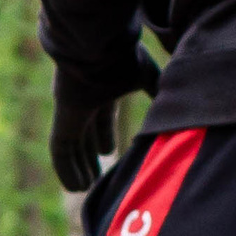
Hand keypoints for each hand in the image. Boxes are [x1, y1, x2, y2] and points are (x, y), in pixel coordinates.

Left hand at [48, 47, 162, 192]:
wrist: (98, 46)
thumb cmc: (122, 57)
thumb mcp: (146, 75)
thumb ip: (156, 90)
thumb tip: (175, 104)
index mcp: (102, 89)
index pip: (101, 119)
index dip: (105, 137)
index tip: (109, 153)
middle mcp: (84, 101)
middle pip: (85, 135)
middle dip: (89, 156)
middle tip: (96, 177)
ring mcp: (70, 111)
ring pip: (72, 146)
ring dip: (79, 167)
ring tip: (86, 188)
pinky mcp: (62, 120)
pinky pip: (60, 152)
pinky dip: (66, 170)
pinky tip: (75, 187)